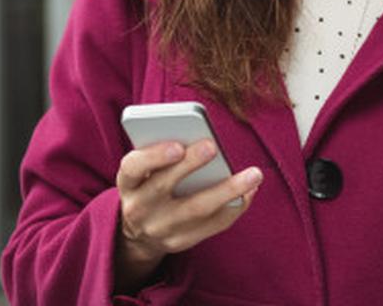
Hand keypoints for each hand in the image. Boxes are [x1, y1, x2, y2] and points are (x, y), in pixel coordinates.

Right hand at [114, 140, 261, 290]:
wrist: (139, 232)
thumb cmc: (150, 184)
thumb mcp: (145, 169)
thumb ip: (165, 153)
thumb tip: (205, 141)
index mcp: (128, 182)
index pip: (133, 168)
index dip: (154, 156)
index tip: (178, 145)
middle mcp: (139, 208)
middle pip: (164, 187)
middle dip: (189, 165)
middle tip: (213, 146)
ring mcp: (159, 229)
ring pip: (196, 209)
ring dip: (228, 190)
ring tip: (254, 174)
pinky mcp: (181, 242)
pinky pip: (212, 226)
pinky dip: (234, 207)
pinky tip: (249, 191)